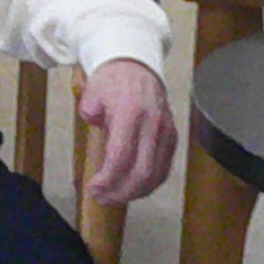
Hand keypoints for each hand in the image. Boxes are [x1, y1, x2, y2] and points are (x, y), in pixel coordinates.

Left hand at [75, 57, 178, 202]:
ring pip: (155, 175)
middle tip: (102, 198)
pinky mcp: (172, 137)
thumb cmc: (112, 80)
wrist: (137, 65)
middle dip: (120, 192)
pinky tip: (133, 189)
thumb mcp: (92, 94)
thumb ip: (90, 115)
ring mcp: (166, 131)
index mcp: (131, 112)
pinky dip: (149, 184)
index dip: (107, 179)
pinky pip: (164, 168)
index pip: (121, 157)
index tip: (94, 188)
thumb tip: (96, 131)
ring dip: (134, 193)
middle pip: (141, 172)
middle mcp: (153, 124)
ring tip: (115, 197)